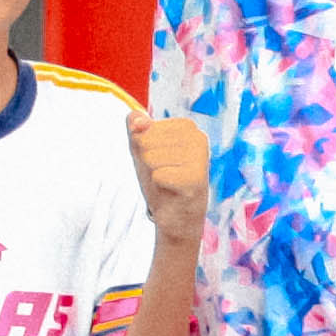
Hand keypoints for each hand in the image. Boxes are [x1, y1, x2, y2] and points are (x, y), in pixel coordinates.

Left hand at [132, 112, 211, 245]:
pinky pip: (158, 176)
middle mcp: (198, 137)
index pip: (142, 127)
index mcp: (187, 126)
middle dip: (147, 162)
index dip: (142, 148)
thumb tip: (137, 120)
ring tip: (168, 182)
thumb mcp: (143, 149)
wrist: (177, 215)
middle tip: (163, 174)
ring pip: (150, 158)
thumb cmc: (161, 178)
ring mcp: (200, 157)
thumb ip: (135, 127)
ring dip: (153, 175)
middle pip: (145, 141)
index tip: (159, 161)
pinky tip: (173, 190)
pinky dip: (159, 187)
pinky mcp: (196, 178)